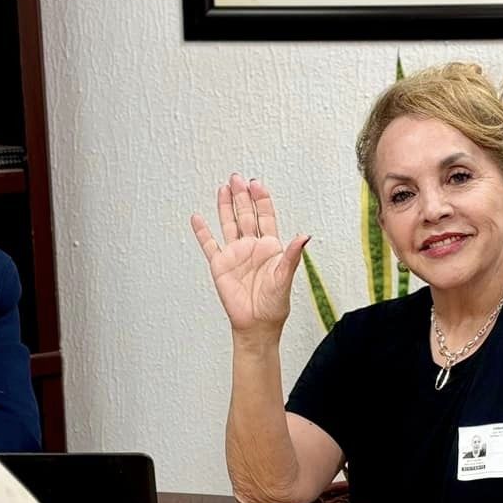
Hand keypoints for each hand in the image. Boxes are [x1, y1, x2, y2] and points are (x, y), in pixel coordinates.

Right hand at [190, 174, 308, 339]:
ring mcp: (235, 254)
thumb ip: (291, 255)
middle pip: (245, 214)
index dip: (261, 199)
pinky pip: (209, 244)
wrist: (256, 324)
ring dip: (226, 206)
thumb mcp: (285, 278)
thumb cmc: (274, 305)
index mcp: (269, 247)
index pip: (265, 216)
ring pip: (228, 223)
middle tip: (237, 177)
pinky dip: (202, 231)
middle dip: (242, 196)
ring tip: (223, 188)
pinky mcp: (220, 265)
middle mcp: (252, 246)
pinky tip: (198, 218)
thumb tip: (304, 236)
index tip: (256, 184)